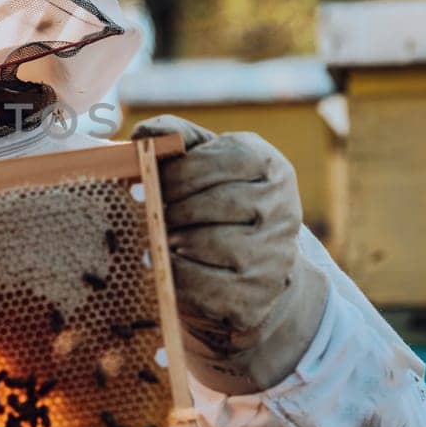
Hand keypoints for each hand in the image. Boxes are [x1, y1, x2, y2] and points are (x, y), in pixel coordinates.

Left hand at [133, 114, 326, 393]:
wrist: (250, 267)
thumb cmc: (214, 201)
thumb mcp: (203, 162)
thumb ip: (176, 137)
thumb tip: (143, 132)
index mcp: (270, 166)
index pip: (226, 158)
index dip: (181, 170)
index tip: (157, 179)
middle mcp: (282, 208)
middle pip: (216, 202)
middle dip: (173, 207)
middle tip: (153, 212)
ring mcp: (274, 255)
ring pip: (210, 242)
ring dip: (174, 239)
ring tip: (161, 236)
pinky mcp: (256, 295)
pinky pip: (205, 283)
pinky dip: (176, 273)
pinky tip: (168, 263)